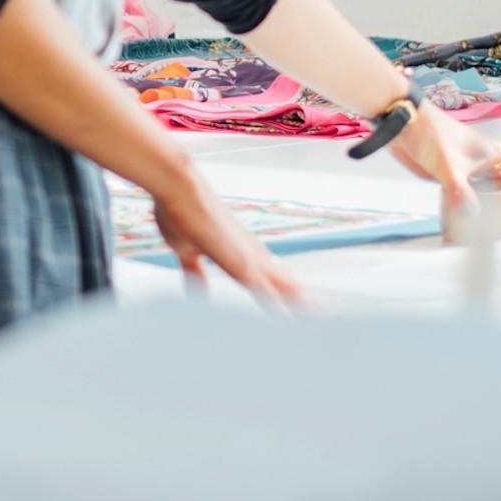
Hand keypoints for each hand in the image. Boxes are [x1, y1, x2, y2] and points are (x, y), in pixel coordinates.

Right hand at [149, 166, 304, 306]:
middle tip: (321, 312)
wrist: (179, 186)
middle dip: (299, 299)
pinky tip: (289, 315)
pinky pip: (266, 292)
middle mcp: (249, 254)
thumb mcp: (185, 250)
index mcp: (238, 252)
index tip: (298, 299)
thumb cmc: (179, 211)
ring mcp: (248, 258)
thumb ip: (194, 272)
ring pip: (283, 286)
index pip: (266, 276)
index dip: (282, 289)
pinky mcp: (241, 263)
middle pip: (282, 282)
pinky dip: (279, 305)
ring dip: (299, 302)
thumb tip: (197, 288)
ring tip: (319, 314)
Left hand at [388, 105, 500, 208]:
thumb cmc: (428, 134)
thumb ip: (461, 190)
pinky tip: (484, 209)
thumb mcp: (448, 165)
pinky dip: (484, 196)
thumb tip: (473, 214)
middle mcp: (483, 158)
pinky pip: (476, 185)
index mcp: (492, 151)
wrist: (401, 124)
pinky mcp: (449, 171)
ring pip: (498, 178)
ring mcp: (467, 165)